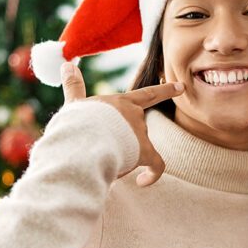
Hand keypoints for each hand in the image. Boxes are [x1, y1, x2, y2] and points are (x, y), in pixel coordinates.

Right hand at [61, 62, 183, 186]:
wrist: (78, 142)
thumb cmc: (73, 124)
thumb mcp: (74, 105)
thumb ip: (74, 87)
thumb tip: (66, 65)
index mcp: (119, 103)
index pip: (147, 95)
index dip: (165, 91)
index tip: (182, 87)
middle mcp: (134, 115)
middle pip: (136, 133)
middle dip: (123, 144)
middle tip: (99, 152)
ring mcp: (140, 132)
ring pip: (137, 149)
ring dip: (123, 158)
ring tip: (100, 163)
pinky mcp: (144, 151)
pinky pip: (156, 165)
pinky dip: (152, 175)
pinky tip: (143, 182)